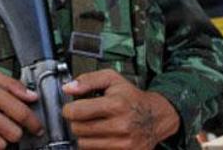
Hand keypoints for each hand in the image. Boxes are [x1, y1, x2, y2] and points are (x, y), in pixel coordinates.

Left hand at [61, 69, 178, 149]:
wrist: (155, 116)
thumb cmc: (131, 97)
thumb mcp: (111, 79)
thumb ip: (87, 80)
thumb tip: (68, 88)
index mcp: (116, 105)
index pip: (76, 112)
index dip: (69, 109)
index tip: (70, 108)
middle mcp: (121, 126)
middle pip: (78, 129)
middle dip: (77, 121)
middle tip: (84, 116)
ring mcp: (123, 144)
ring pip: (84, 144)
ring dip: (85, 135)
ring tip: (94, 125)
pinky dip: (94, 144)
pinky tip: (101, 135)